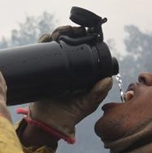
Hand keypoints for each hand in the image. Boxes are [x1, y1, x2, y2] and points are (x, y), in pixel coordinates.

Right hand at [23, 27, 112, 143]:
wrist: (47, 122)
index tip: (89, 34)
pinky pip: (42, 50)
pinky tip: (48, 37)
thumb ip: (97, 94)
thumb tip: (108, 79)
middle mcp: (70, 67)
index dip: (88, 40)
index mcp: (83, 73)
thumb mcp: (87, 105)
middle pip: (72, 43)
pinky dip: (44, 41)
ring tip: (61, 32)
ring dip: (60, 33)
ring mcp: (56, 66)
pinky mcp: (43, 67)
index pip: (87, 52)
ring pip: (58, 43)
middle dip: (72, 32)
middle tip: (73, 29)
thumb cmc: (69, 116)